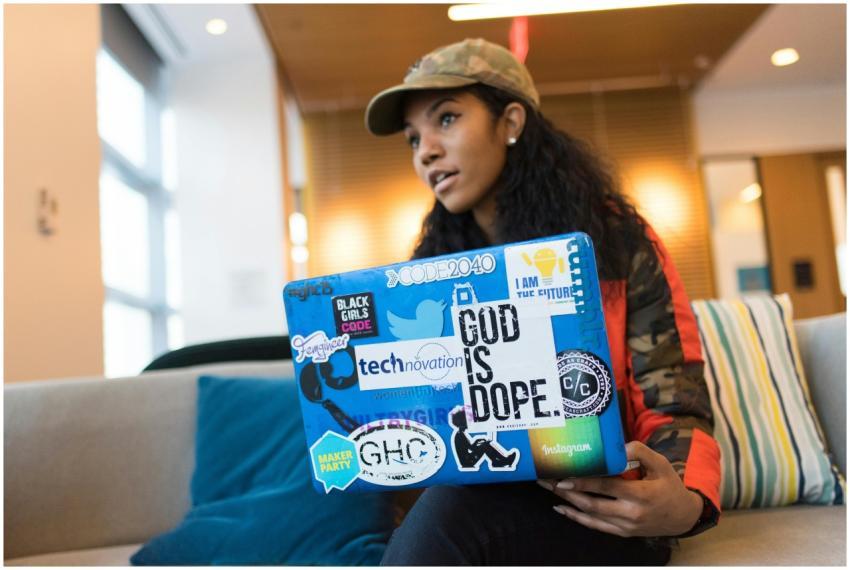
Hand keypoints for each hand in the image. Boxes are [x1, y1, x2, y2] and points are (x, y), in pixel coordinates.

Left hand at [538, 441, 702, 537]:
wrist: (683, 517)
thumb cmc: (670, 486)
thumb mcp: (661, 464)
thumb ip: (640, 452)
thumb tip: (618, 446)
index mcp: (641, 495)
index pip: (607, 487)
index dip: (584, 482)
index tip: (564, 477)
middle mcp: (631, 513)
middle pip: (593, 503)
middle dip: (568, 492)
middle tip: (547, 480)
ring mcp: (626, 525)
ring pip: (591, 516)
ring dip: (568, 503)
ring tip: (549, 490)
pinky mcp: (622, 532)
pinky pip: (596, 526)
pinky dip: (577, 519)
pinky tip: (562, 509)